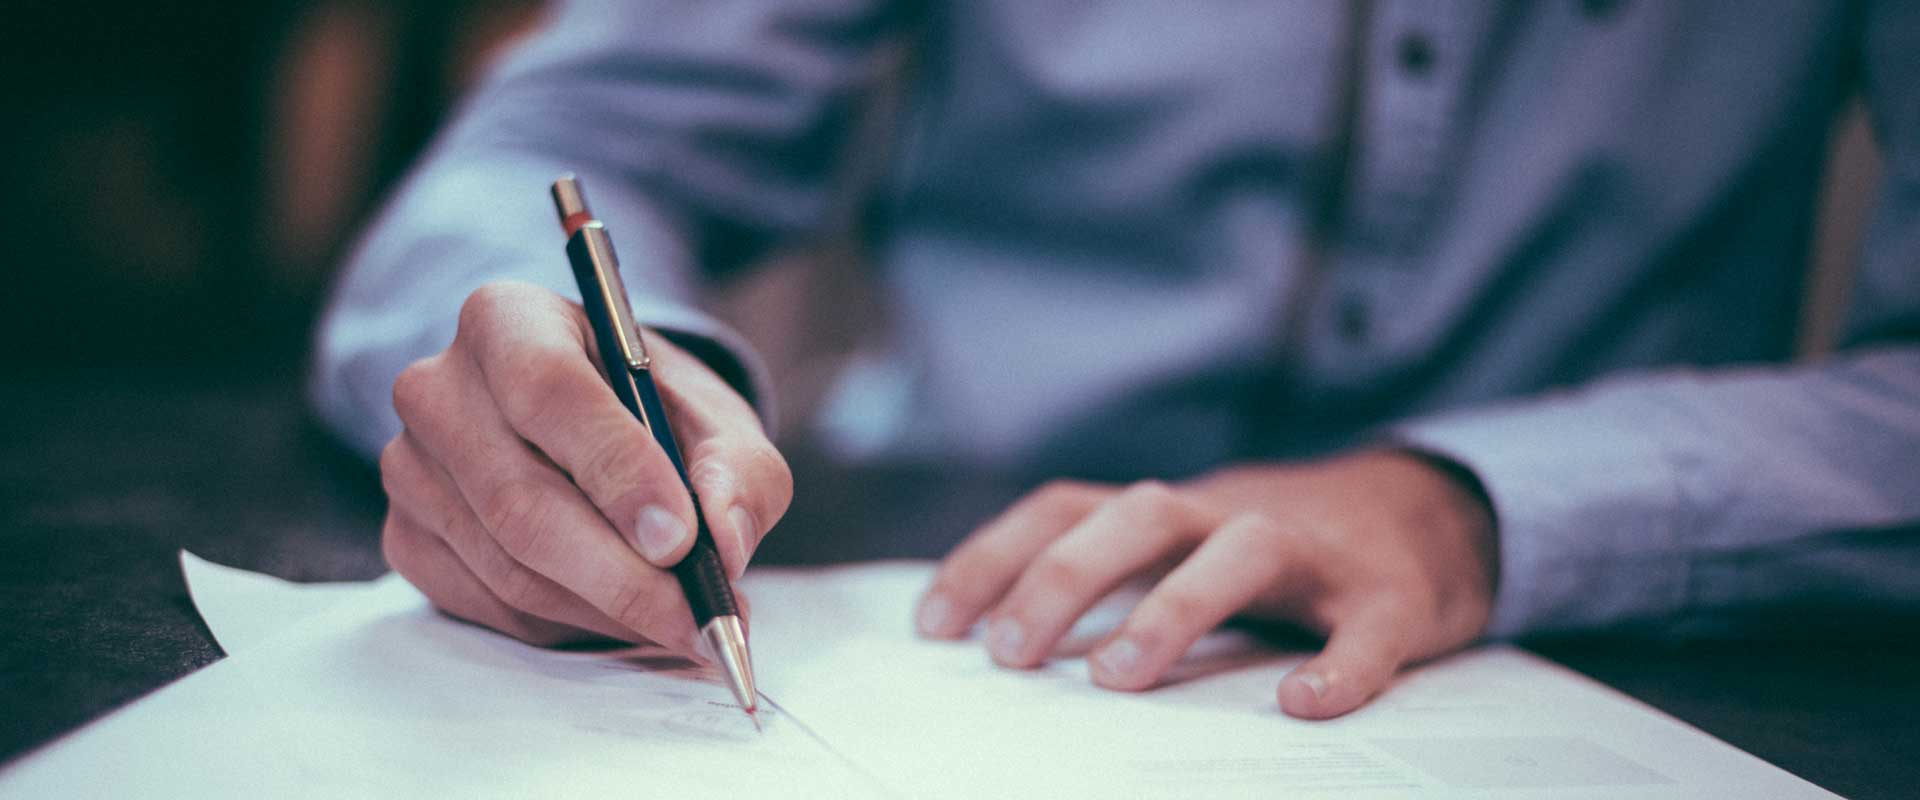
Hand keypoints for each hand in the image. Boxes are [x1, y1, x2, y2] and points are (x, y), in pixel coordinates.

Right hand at [378, 280, 790, 651]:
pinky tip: (620, 613)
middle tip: (697, 616)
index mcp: (508, 320)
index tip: (680, 538)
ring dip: (606, 609)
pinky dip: (569, 624)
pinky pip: (490, 604)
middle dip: (621, 574)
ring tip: (681, 621)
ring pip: (509, 566)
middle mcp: (438, 387)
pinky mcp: (406, 537)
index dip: (616, 470)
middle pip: (520, 499)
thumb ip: (739, 470)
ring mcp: (410, 468)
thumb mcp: (717, 420)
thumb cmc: (653, 414)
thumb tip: (724, 540)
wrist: (591, 430)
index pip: (549, 390)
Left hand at [915, 450, 1496, 718]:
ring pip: (1242, 550)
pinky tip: (1304, 705)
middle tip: (1009, 654)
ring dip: (1174, 607)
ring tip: (1116, 678)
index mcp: (1171, 513)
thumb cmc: (1274, 554)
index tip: (933, 627)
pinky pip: (1367, 628)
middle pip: (1140, 514)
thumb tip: (998, 642)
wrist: (1428, 514)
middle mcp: (1231, 516)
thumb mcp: (1181, 549)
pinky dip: (1340, 665)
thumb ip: (1108, 578)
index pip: (1065, 508)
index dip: (993, 557)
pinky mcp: (1392, 597)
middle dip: (1065, 576)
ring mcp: (1315, 553)